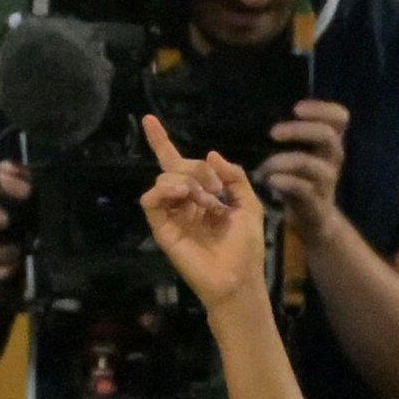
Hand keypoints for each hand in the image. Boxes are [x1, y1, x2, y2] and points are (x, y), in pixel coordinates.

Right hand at [137, 116, 266, 313]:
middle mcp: (184, 203)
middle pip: (176, 167)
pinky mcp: (162, 229)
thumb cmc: (246, 246)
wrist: (238, 278)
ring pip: (164, 181)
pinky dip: (165, 191)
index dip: (163, 143)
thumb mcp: (250, 205)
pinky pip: (151, 201)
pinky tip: (184, 195)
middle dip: (195, 168)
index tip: (148, 119)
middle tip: (215, 188)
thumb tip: (210, 154)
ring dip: (186, 181)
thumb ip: (234, 177)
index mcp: (203, 196)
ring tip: (205, 198)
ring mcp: (171, 216)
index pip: (179, 165)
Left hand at [257, 96, 350, 237]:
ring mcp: (326, 180)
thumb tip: (260, 111)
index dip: (322, 109)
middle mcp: (333, 158)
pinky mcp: (314, 201)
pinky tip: (270, 180)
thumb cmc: (301, 176)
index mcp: (331, 141)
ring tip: (264, 165)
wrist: (314, 217)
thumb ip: (292, 134)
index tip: (296, 108)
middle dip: (299, 130)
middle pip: (326, 136)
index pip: (340, 118)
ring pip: (310, 164)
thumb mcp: (303, 152)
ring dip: (284, 160)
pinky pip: (301, 188)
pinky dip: (283, 181)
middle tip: (273, 132)